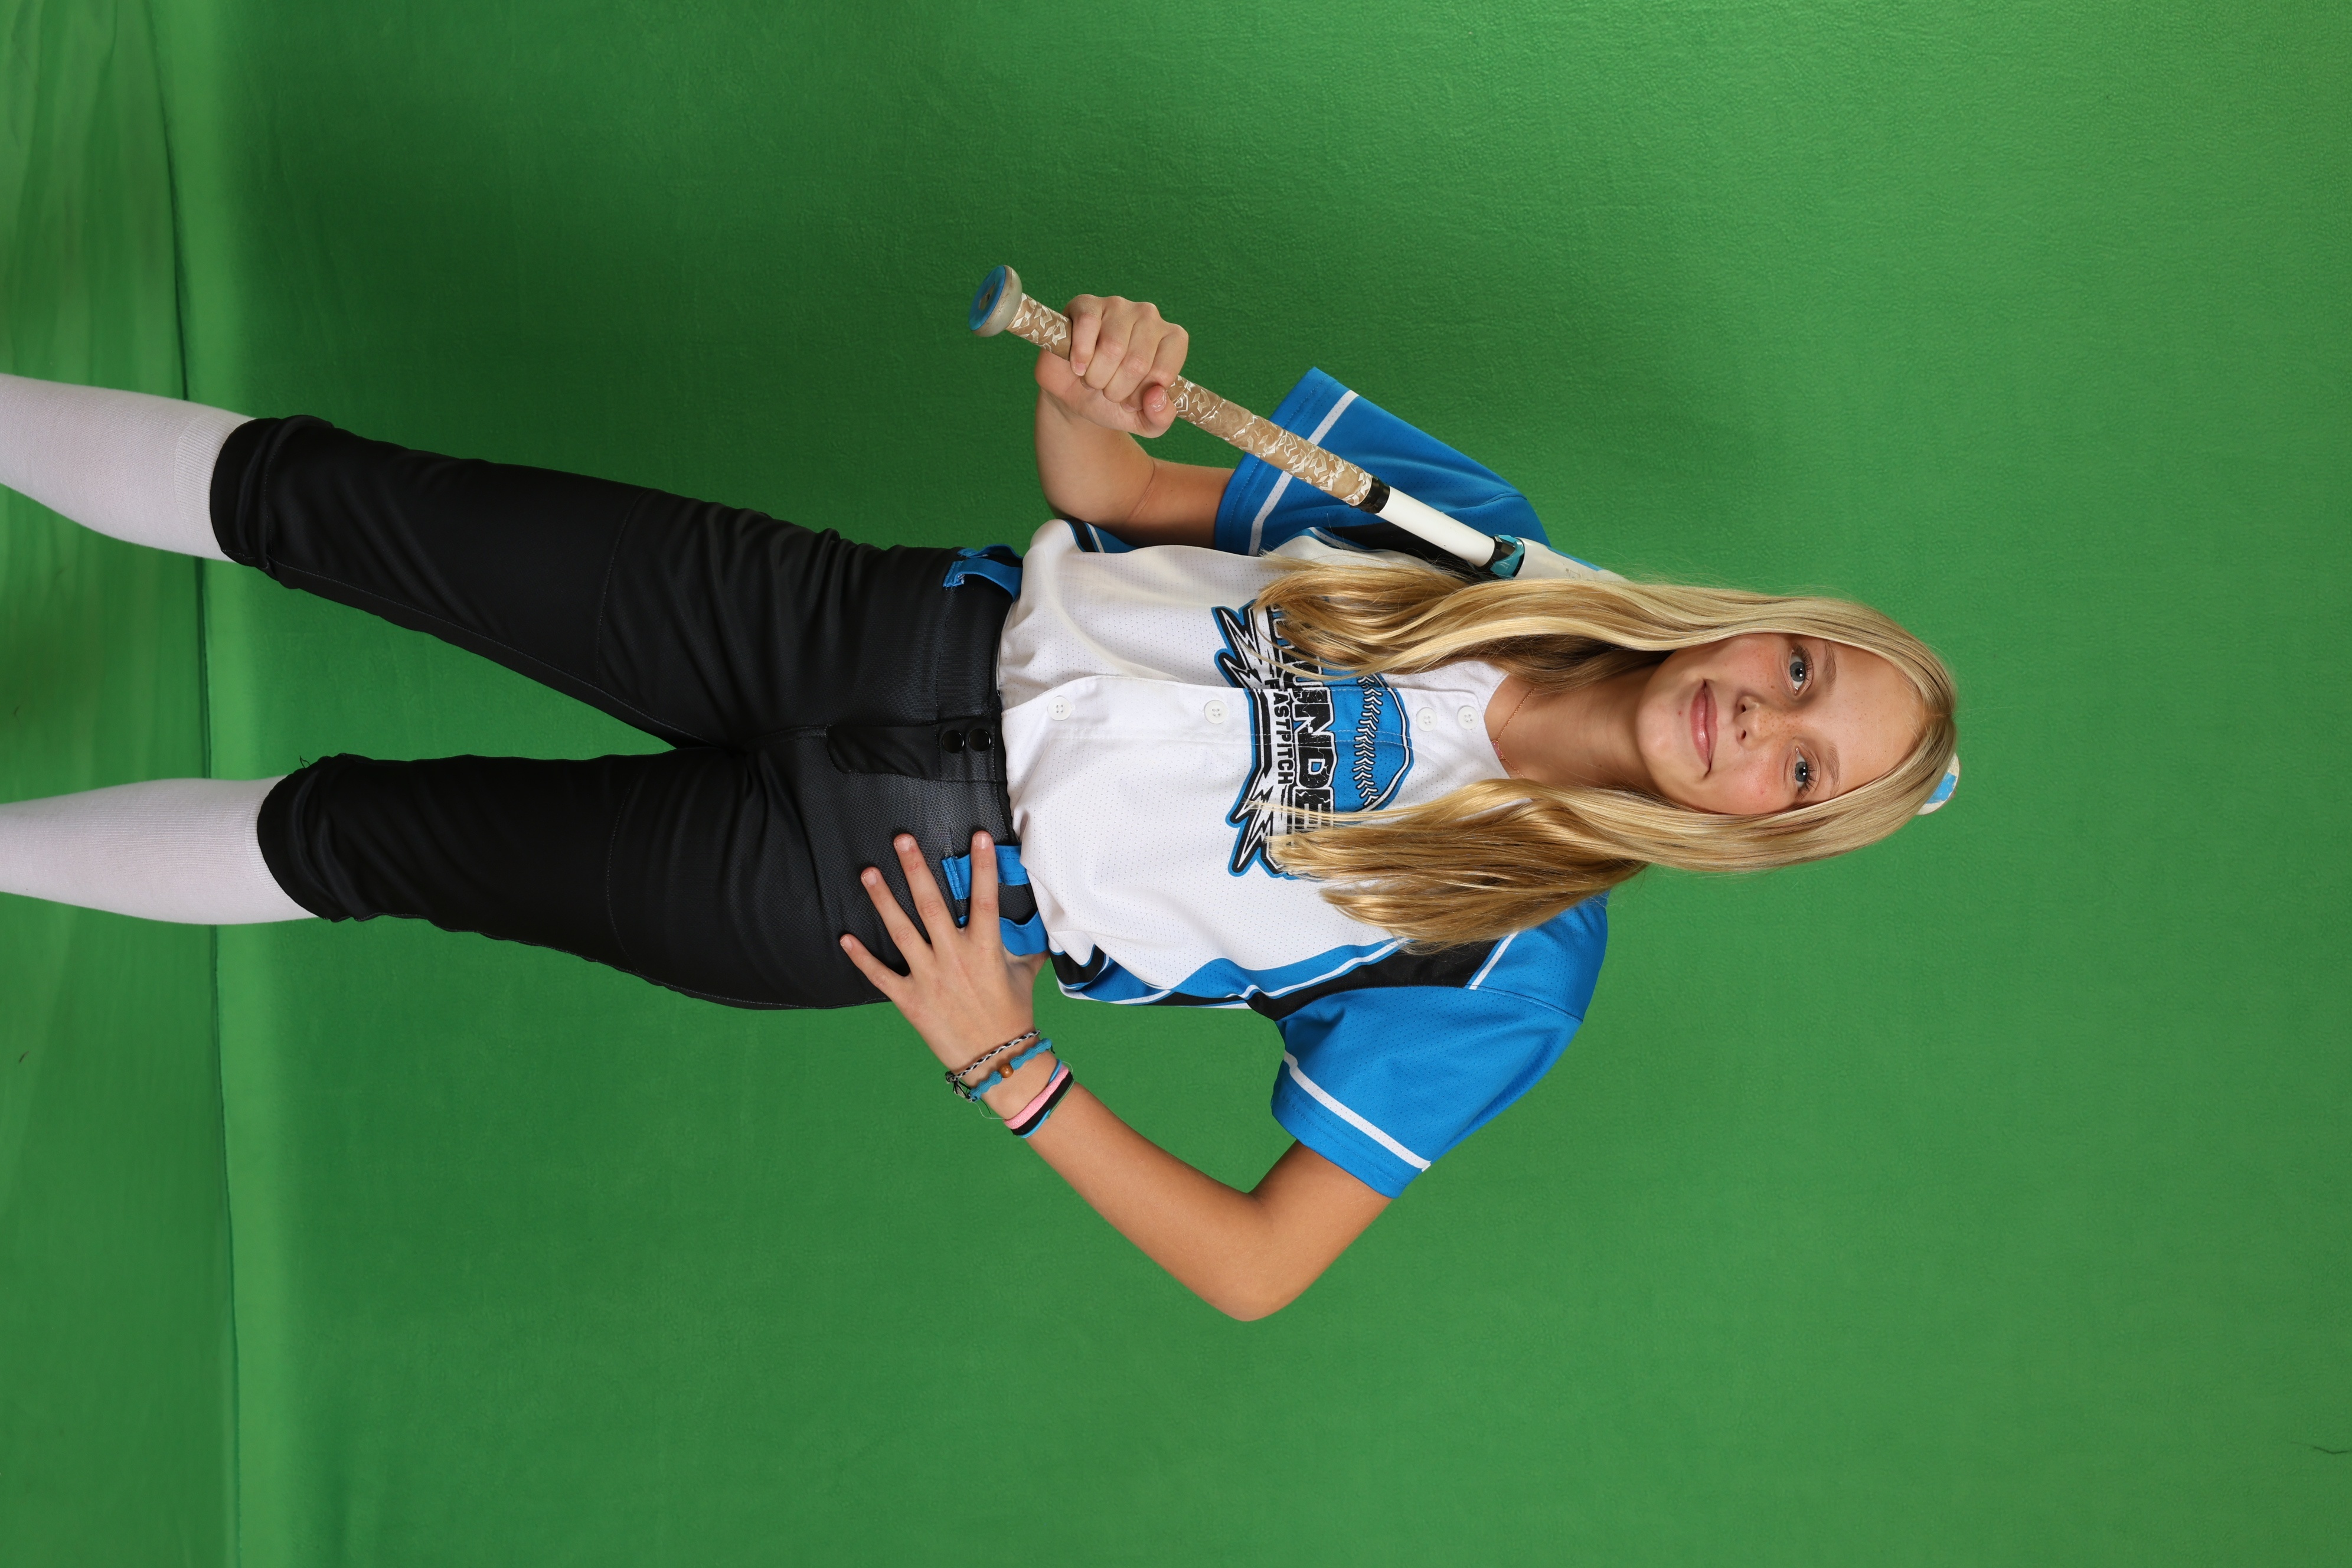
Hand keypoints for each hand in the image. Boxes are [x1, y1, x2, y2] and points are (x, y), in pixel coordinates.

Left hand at [840, 831, 1047, 1078]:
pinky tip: (844, 937)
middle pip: (931, 905)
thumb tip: (1039, 922)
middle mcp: (954, 958)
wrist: (998, 1058)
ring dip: (883, 901)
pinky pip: (880, 975)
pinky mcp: (910, 1000)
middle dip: (915, 870)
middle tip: (901, 840)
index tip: (977, 837)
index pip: (984, 899)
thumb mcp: (1024, 973)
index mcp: (985, 949)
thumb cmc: (1013, 1013)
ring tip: (868, 873)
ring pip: (901, 932)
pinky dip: (861, 958)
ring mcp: (929, 978)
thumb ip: (1026, 944)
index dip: (982, 867)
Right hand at [1035, 294, 1188, 436]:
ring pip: (1112, 346)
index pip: (1163, 373)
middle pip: (1137, 362)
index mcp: (1172, 340)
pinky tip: (1078, 365)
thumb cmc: (1115, 402)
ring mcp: (1119, 306)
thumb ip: (1160, 417)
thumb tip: (1156, 395)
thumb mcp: (1144, 421)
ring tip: (1093, 379)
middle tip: (1108, 391)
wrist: (1075, 397)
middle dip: (1116, 389)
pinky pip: (1088, 325)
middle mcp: (1150, 317)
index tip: (1130, 401)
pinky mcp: (1087, 304)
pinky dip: (1080, 355)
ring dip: (1096, 376)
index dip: (1141, 396)